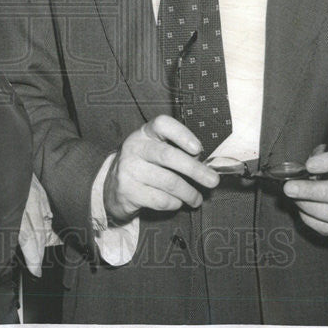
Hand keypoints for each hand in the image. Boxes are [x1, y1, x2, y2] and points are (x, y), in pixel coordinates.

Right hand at [103, 115, 219, 223]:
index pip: (162, 124)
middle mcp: (134, 147)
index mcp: (145, 133)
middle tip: (213, 180)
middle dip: (195, 170)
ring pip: (169, 182)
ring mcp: (129, 169)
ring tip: (196, 198)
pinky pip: (161, 200)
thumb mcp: (156, 150)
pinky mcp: (128, 191)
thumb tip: (206, 164)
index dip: (182, 134)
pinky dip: (174, 203)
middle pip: (169, 156)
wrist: (114, 187)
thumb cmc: (146, 165)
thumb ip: (178, 151)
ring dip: (189, 193)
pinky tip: (177, 202)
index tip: (198, 148)